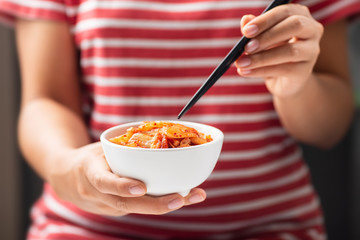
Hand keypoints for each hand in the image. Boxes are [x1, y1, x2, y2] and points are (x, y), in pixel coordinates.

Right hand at [48, 142, 205, 215]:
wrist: (65, 179)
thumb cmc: (89, 158)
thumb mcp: (100, 148)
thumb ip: (122, 147)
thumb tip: (158, 130)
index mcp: (90, 175)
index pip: (105, 183)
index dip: (122, 186)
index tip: (141, 188)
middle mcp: (97, 196)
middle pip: (126, 205)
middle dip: (155, 204)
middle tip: (180, 198)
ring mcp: (107, 207)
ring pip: (137, 209)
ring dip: (166, 204)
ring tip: (192, 197)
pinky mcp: (117, 211)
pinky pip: (139, 208)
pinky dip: (161, 203)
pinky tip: (184, 196)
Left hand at [235, 4, 323, 97]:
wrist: (282, 81)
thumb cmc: (272, 53)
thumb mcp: (261, 40)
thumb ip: (254, 30)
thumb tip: (245, 19)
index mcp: (300, 15)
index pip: (285, 11)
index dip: (265, 20)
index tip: (246, 31)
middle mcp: (312, 30)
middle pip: (294, 26)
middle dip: (268, 36)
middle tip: (247, 47)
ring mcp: (312, 51)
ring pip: (290, 51)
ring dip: (262, 58)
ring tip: (241, 63)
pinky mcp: (305, 71)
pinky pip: (284, 70)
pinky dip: (261, 71)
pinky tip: (245, 72)